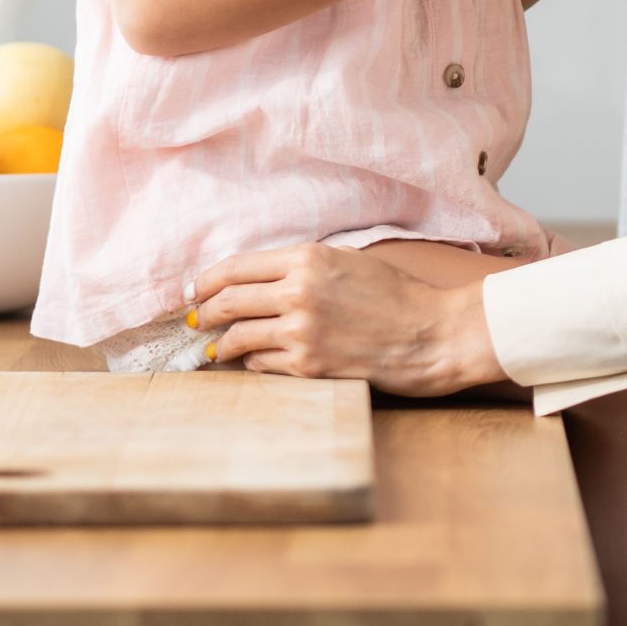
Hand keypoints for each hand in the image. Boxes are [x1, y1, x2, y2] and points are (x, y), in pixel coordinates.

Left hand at [192, 242, 500, 393]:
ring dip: (222, 345)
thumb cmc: (396, 295)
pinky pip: (261, 365)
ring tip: (216, 348)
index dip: (207, 281)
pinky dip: (252, 363)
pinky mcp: (309, 367)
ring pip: (238, 338)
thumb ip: (303, 266)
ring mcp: (302, 332)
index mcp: (307, 259)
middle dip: (204, 313)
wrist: (432, 334)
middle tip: (196, 321)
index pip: (235, 268)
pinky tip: (254, 361)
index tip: (194, 291)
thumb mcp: (348, 261)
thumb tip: (258, 279)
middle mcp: (298, 292)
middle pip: (227, 302)